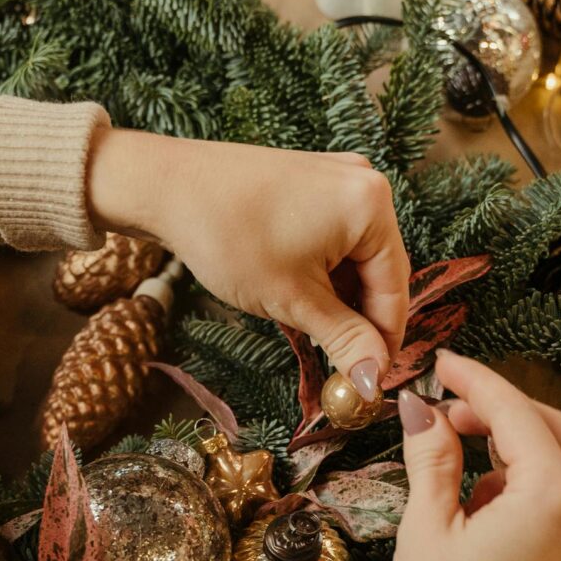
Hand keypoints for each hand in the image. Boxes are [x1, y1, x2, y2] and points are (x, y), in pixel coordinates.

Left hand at [86, 128, 408, 392]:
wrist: (166, 188)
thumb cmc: (229, 238)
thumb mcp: (293, 299)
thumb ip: (343, 338)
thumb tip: (374, 380)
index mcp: (372, 206)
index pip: (394, 290)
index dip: (383, 342)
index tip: (368, 382)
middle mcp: (365, 183)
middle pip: (378, 272)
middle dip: (358, 319)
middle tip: (337, 364)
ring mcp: (337, 178)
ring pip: (354, 258)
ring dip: (339, 298)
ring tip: (310, 331)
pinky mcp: (312, 181)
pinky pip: (334, 237)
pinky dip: (323, 272)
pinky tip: (299, 297)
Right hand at [389, 353, 560, 560]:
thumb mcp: (429, 530)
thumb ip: (431, 458)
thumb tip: (421, 407)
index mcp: (551, 494)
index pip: (514, 411)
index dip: (474, 380)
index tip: (440, 362)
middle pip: (544, 427)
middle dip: (494, 408)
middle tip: (443, 405)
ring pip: (553, 459)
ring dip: (507, 443)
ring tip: (451, 448)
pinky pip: (555, 494)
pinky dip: (517, 478)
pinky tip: (473, 499)